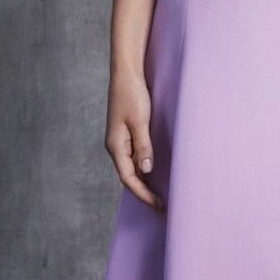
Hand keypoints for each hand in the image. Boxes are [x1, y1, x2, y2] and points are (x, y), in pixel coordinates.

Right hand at [106, 71, 164, 211]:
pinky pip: (136, 156)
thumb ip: (142, 146)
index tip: (158, 206)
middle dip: (144, 193)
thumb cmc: (132, 94)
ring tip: (161, 195)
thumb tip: (145, 170)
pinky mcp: (128, 133)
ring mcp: (121, 140)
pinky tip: (155, 173)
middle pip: (130, 177)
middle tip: (162, 207)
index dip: (143, 194)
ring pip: (132, 167)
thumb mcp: (139, 121)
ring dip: (145, 182)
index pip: (129, 178)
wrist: (126, 73)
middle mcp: (116, 146)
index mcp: (116, 145)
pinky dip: (145, 168)